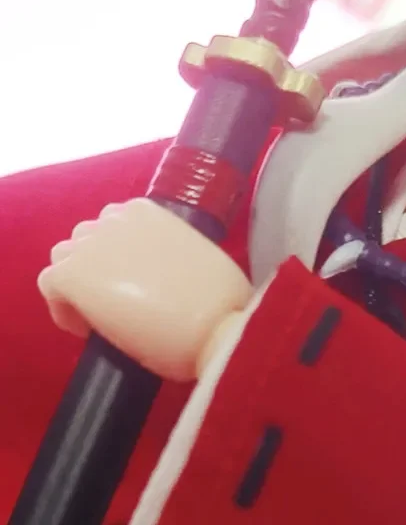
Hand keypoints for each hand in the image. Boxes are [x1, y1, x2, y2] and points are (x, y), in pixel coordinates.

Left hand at [38, 198, 253, 381]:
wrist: (213, 322)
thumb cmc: (219, 297)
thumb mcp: (195, 255)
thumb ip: (169, 251)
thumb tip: (160, 270)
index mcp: (147, 210)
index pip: (113, 224)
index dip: (119, 256)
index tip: (134, 285)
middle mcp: (115, 218)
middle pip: (86, 238)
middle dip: (97, 266)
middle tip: (119, 299)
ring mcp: (91, 245)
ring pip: (63, 258)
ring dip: (78, 281)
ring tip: (101, 313)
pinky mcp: (73, 275)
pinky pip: (50, 286)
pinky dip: (64, 308)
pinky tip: (90, 330)